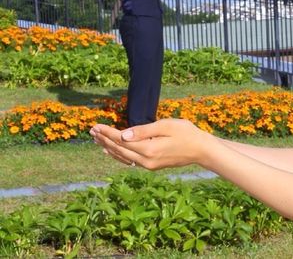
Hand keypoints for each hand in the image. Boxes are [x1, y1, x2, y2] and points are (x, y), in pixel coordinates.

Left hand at [90, 119, 212, 169]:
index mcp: (148, 149)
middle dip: (104, 140)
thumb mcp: (166, 126)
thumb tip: (122, 135)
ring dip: (108, 148)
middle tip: (91, 131)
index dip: (107, 133)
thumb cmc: (186, 133)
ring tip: (96, 139)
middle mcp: (146, 161)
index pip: (121, 141)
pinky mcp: (152, 166)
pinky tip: (111, 151)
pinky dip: (118, 155)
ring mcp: (148, 165)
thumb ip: (144, 130)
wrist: (201, 150)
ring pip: (122, 157)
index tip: (96, 126)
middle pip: (119, 150)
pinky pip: (129, 160)